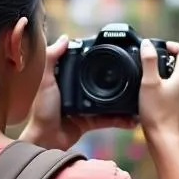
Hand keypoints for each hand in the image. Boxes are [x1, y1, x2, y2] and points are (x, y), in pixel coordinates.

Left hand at [21, 36, 135, 150]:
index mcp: (66, 80)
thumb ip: (52, 58)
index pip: (85, 66)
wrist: (46, 140)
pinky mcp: (90, 122)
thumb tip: (65, 38)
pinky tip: (131, 117)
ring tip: (137, 96)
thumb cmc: (42, 111)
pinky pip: (109, 118)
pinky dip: (120, 119)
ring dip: (122, 100)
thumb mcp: (45, 81)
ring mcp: (85, 107)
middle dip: (116, 80)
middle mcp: (77, 92)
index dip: (98, 60)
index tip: (114, 54)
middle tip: (133, 74)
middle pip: (100, 82)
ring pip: (108, 101)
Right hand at [139, 39, 178, 142]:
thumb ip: (148, 61)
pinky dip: (174, 95)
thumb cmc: (156, 114)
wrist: (166, 141)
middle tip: (154, 70)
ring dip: (172, 81)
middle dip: (169, 66)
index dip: (173, 46)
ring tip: (156, 88)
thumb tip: (148, 45)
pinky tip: (163, 102)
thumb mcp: (148, 84)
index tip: (163, 48)